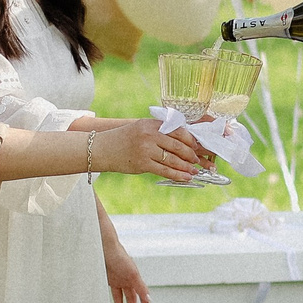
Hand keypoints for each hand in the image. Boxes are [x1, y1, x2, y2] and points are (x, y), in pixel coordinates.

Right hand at [91, 119, 210, 177]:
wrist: (103, 148)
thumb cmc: (124, 138)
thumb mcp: (142, 127)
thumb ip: (160, 131)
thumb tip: (183, 140)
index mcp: (152, 124)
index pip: (178, 131)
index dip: (191, 140)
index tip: (198, 146)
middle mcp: (150, 135)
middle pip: (179, 146)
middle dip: (192, 155)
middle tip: (199, 161)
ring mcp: (146, 150)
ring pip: (173, 160)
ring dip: (187, 167)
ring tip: (195, 171)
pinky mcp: (143, 164)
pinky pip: (165, 171)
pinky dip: (178, 175)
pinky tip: (186, 178)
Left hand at [104, 237, 151, 302]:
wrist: (103, 247)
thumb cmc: (119, 256)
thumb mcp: (132, 273)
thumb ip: (140, 287)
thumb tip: (149, 299)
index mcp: (135, 278)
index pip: (143, 295)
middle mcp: (128, 280)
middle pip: (133, 298)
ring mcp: (118, 280)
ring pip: (122, 297)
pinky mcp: (109, 279)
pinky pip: (113, 293)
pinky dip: (114, 301)